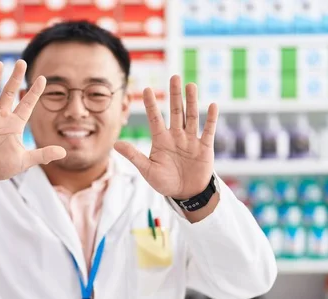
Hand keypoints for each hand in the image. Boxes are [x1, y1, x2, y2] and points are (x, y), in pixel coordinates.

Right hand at [0, 60, 65, 185]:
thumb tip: (64, 152)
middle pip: (9, 94)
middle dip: (15, 78)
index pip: (27, 105)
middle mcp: (1, 118)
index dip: (34, 92)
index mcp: (14, 125)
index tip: (42, 78)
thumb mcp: (24, 161)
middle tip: (20, 62)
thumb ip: (42, 155)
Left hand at [114, 75, 216, 199]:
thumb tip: (115, 144)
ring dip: (192, 101)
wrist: (186, 193)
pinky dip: (211, 119)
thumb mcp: (147, 170)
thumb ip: (134, 156)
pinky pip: (208, 130)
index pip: (155, 118)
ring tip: (191, 85)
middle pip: (176, 111)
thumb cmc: (164, 182)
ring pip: (191, 117)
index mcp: (161, 140)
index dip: (151, 104)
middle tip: (174, 76)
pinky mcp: (204, 147)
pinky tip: (212, 105)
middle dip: (175, 95)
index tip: (146, 89)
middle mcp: (176, 136)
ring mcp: (191, 140)